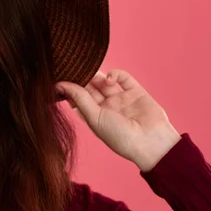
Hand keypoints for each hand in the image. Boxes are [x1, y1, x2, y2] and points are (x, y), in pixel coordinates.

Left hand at [56, 69, 181, 171]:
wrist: (151, 142)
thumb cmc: (120, 136)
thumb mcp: (94, 117)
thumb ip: (79, 98)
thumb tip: (59, 85)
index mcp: (94, 117)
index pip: (77, 99)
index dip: (69, 89)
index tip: (59, 78)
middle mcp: (106, 107)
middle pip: (89, 88)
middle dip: (81, 79)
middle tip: (73, 69)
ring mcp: (121, 99)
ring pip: (103, 81)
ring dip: (95, 75)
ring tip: (89, 71)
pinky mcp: (135, 91)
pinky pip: (123, 77)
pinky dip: (114, 74)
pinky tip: (109, 79)